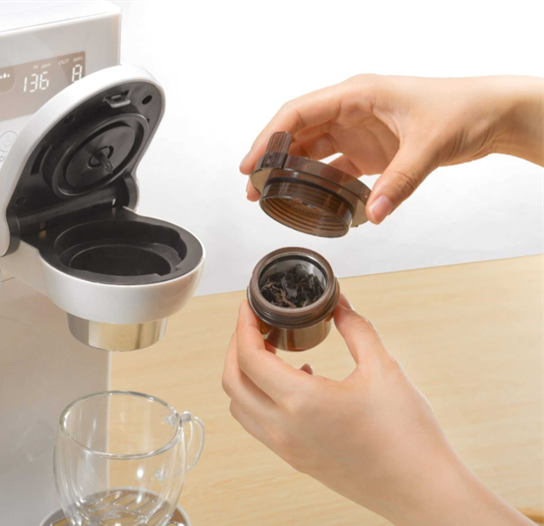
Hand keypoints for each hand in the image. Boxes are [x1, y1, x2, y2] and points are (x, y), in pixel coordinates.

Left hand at [222, 296, 543, 525]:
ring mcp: (286, 448)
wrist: (421, 491)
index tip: (249, 306)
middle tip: (254, 324)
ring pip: (240, 406)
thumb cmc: (407, 434)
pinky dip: (258, 396)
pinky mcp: (295, 459)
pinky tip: (293, 380)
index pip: (249, 358)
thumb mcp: (383, 368)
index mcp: (302, 402)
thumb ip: (356, 329)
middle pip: (233, 381)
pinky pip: (258, 423)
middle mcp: (284, 428)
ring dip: (243, 374)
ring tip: (269, 349)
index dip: (244, 326)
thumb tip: (337, 304)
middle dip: (236, 347)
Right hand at [239, 75, 543, 223]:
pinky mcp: (370, 150)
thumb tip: (372, 215)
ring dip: (290, 172)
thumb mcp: (429, 146)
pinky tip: (310, 200)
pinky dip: (320, 183)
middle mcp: (352, 110)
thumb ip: (399, 183)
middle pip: (297, 132)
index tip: (251, 163)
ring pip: (312, 150)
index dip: (269, 137)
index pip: (299, 112)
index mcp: (358, 94)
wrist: (492, 115)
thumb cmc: (464, 109)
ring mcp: (359, 130)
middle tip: (253, 187)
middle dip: (271, 158)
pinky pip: (335, 167)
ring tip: (270, 196)